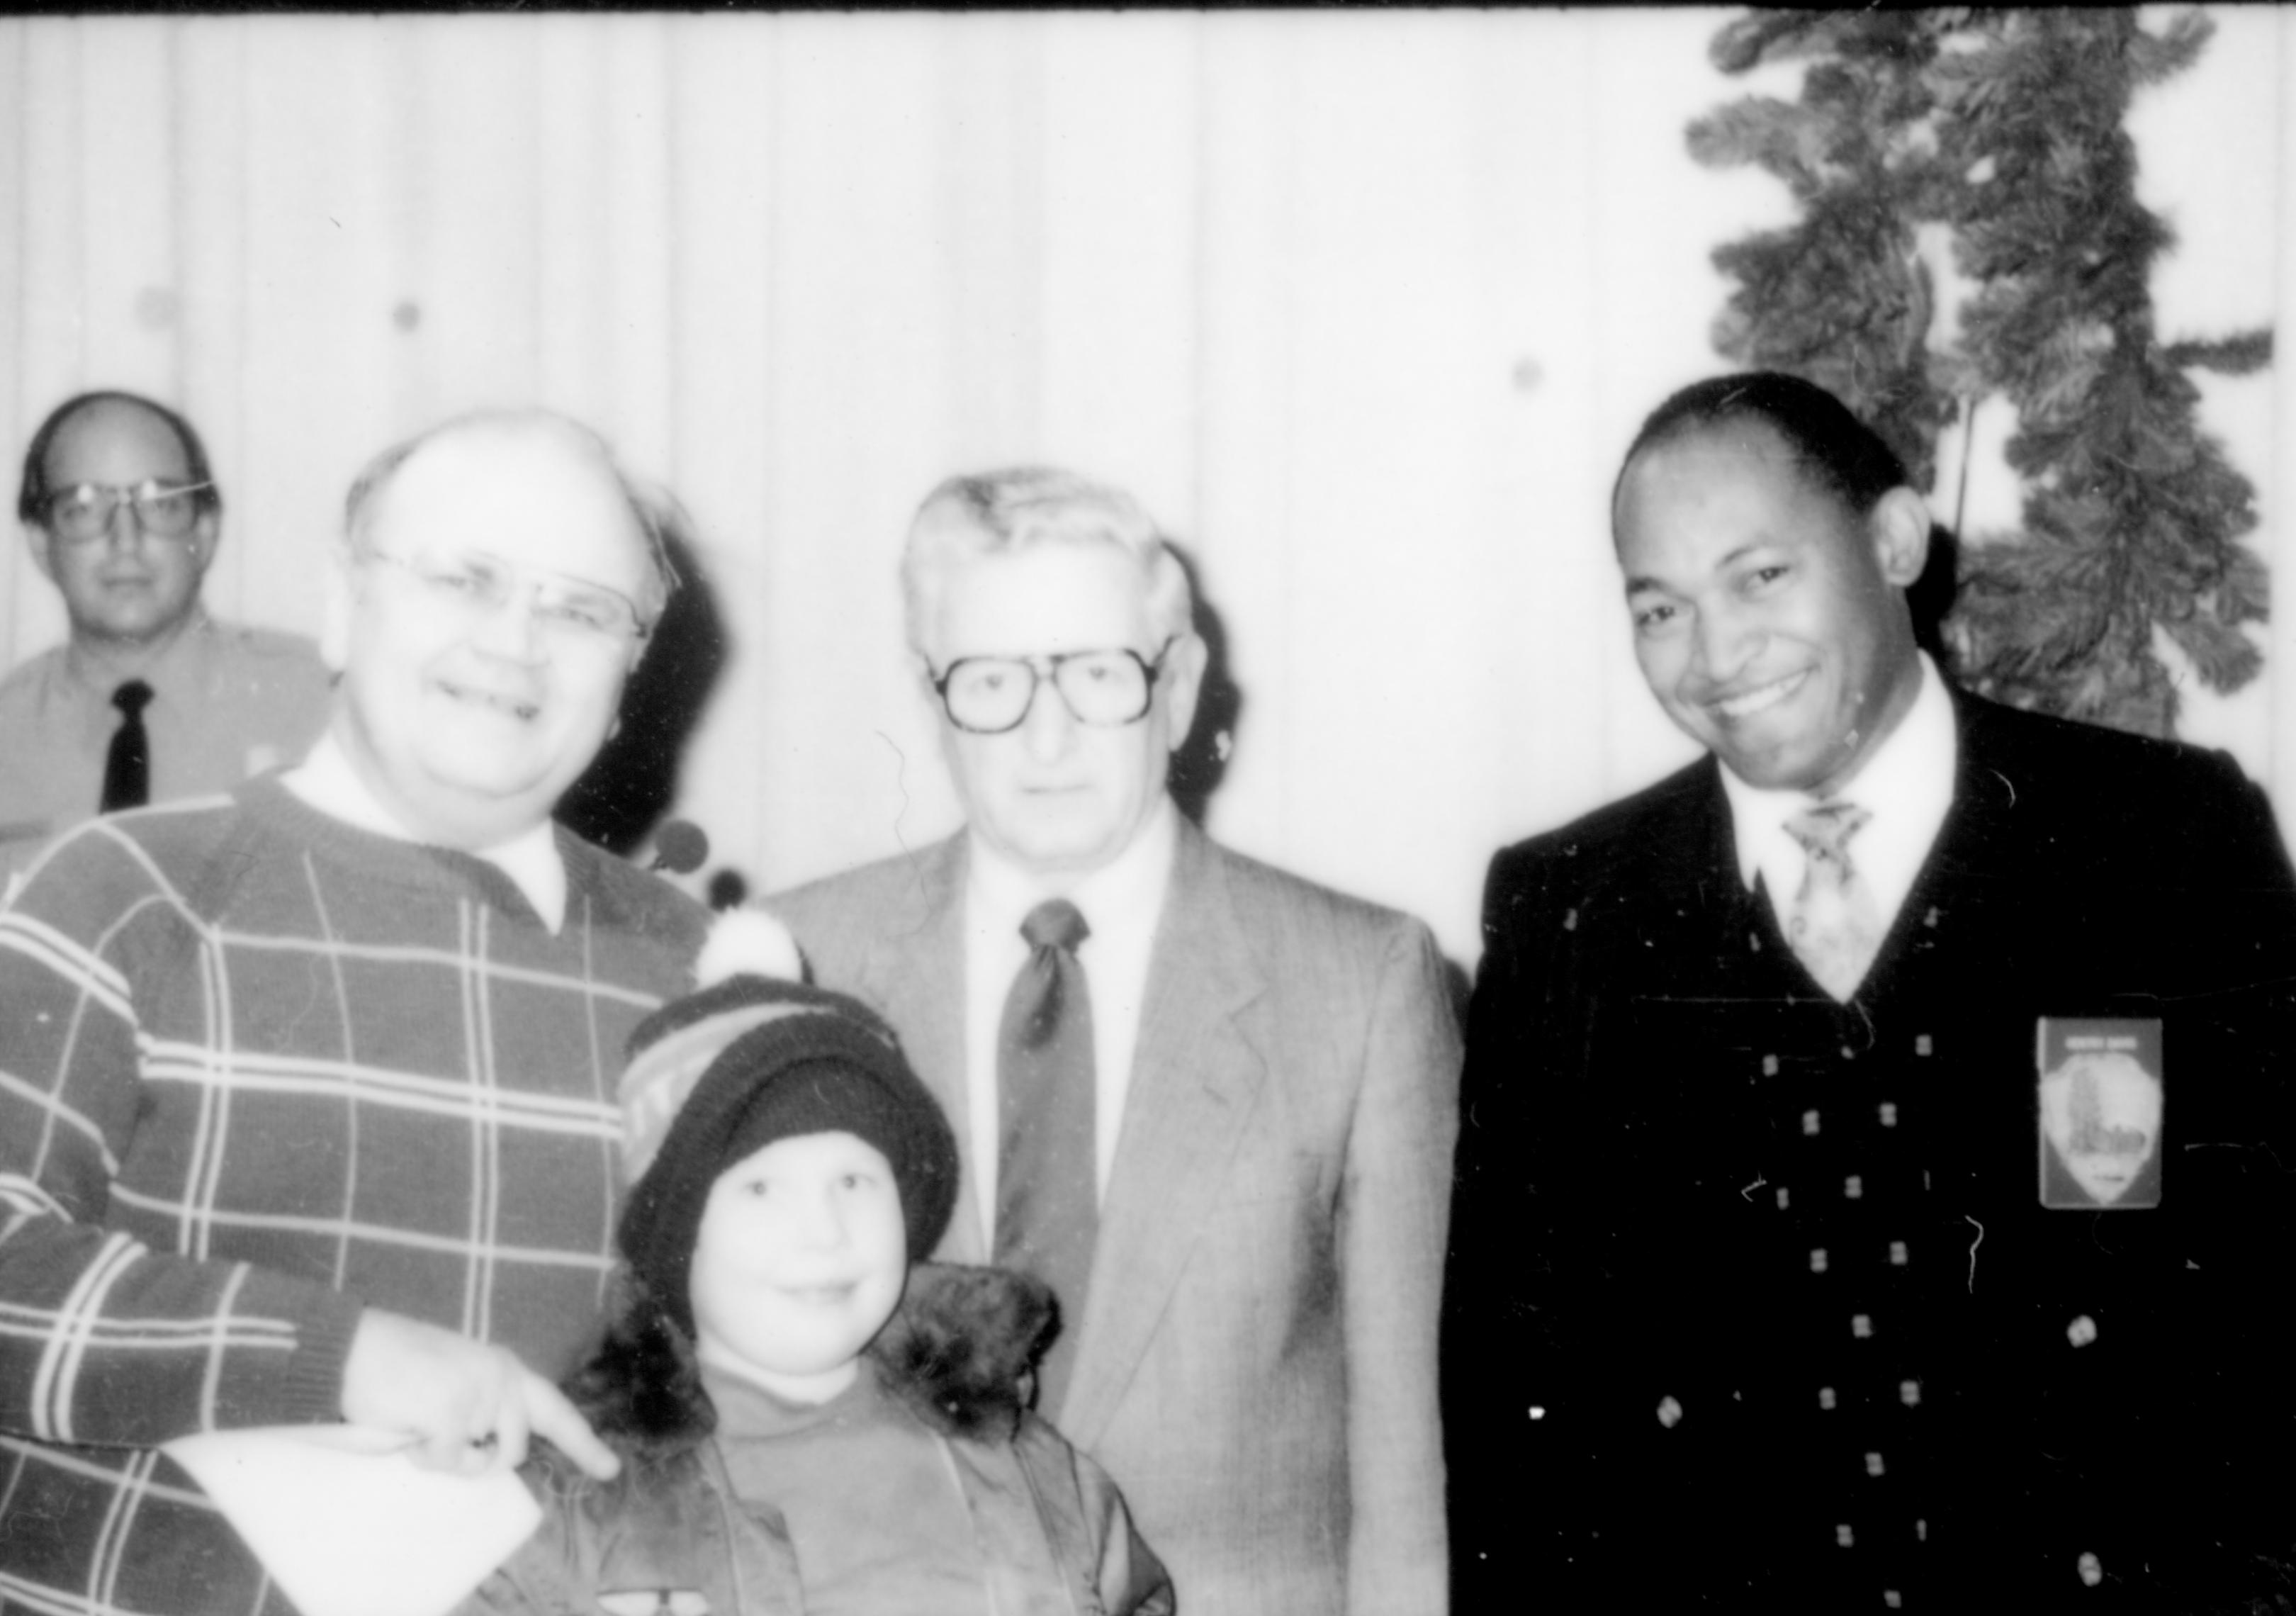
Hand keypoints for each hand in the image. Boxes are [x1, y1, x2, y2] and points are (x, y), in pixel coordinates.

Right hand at [340, 1309, 619, 1480]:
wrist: (353, 1347)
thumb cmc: (397, 1368)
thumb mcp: (456, 1381)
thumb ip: (486, 1411)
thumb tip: (497, 1453)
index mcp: (507, 1369)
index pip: (555, 1411)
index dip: (584, 1444)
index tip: (611, 1469)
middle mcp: (504, 1378)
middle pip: (515, 1451)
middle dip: (483, 1462)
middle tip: (440, 1444)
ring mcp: (483, 1394)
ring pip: (478, 1464)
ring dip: (446, 1458)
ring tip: (419, 1424)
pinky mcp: (454, 1412)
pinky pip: (447, 1462)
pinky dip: (423, 1456)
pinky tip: (407, 1425)